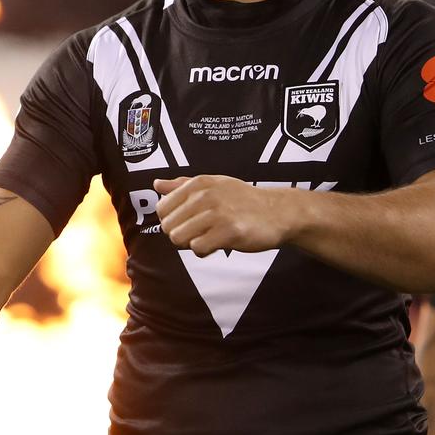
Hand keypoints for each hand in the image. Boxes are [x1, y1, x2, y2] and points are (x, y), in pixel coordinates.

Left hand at [154, 175, 295, 256]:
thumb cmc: (243, 200)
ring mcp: (217, 213)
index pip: (162, 208)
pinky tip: (218, 244)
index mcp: (199, 183)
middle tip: (200, 232)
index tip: (188, 222)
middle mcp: (205, 195)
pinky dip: (204, 251)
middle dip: (181, 234)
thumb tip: (157, 184)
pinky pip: (197, 248)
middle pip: (168, 226)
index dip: (172, 220)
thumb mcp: (213, 185)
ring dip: (191, 243)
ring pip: (179, 238)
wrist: (278, 212)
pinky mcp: (229, 232)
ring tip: (209, 237)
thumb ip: (183, 185)